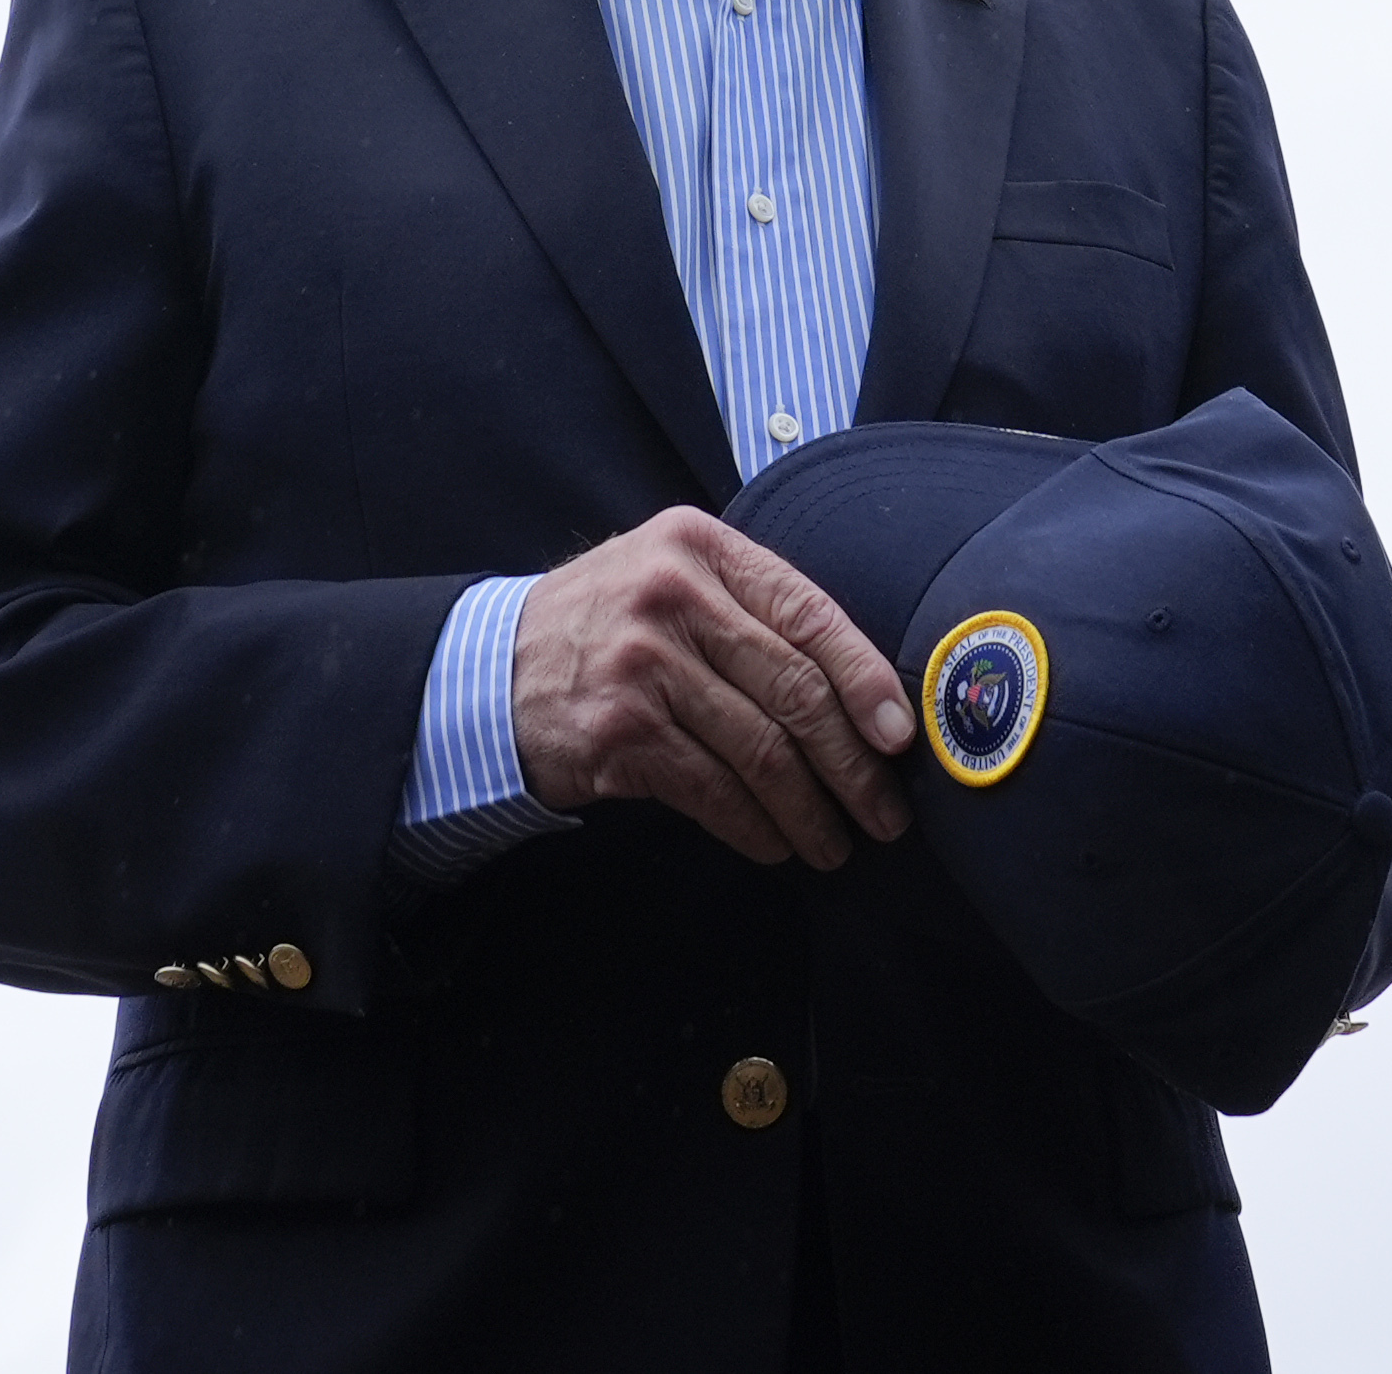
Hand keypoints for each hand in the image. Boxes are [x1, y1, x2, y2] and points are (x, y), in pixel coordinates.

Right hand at [512, 506, 917, 868]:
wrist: (490, 670)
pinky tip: (774, 844)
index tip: (901, 736)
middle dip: (853, 764)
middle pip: (795, 689)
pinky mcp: (620, 731)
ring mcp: (643, 664)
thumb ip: (750, 607)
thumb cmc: (607, 627)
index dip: (865, 678)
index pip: (808, 611)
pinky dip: (755, 827)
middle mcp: (673, 596)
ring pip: (761, 751)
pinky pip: (714, 791)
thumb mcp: (671, 577)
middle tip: (885, 813)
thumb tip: (862, 689)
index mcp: (700, 545)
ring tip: (835, 843)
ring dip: (810, 811)